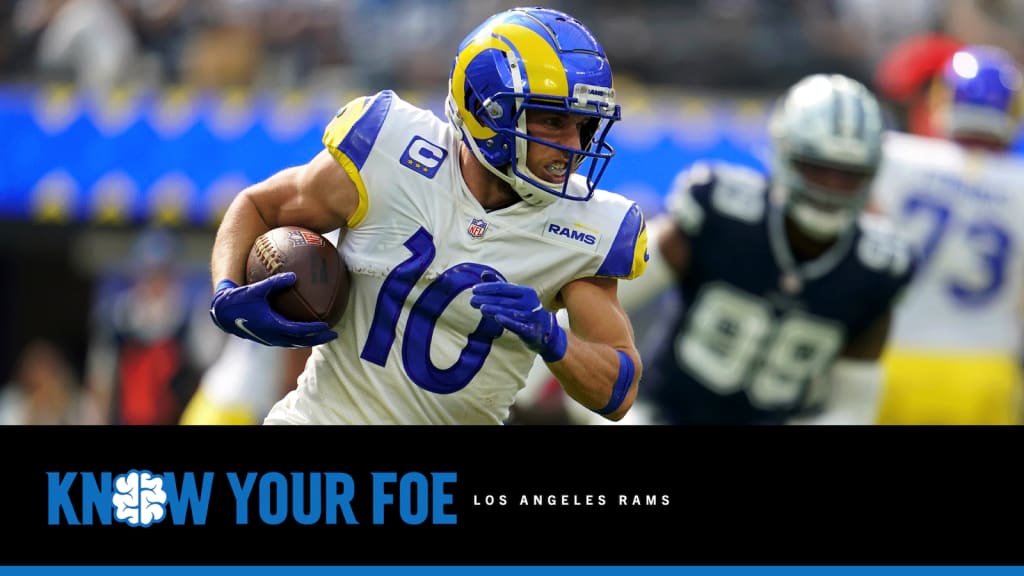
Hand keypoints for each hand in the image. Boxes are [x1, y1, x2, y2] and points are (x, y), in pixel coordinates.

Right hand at [209, 273, 337, 347]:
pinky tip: (306, 331)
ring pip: (294, 343)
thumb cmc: (239, 299)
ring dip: (310, 340)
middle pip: (300, 341)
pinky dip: (299, 338)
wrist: (223, 313)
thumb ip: (275, 282)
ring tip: (325, 335)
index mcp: (271, 325)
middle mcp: (272, 336)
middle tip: (335, 334)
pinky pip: (287, 340)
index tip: (328, 326)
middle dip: (318, 338)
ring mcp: (269, 339)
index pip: (298, 330)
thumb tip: (294, 275)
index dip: (314, 329)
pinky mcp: (266, 337)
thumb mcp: (256, 289)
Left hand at [470, 272, 566, 361]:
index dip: (488, 288)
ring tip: (481, 308)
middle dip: (487, 299)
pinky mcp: (531, 331)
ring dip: (495, 309)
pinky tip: (497, 318)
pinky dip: (508, 321)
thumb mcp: (515, 298)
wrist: (543, 332)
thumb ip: (499, 286)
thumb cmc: (525, 311)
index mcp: (526, 292)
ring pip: (510, 312)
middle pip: (505, 300)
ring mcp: (532, 317)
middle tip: (472, 300)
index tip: (474, 290)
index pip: (504, 288)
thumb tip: (484, 274)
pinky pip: (519, 326)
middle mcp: (530, 302)